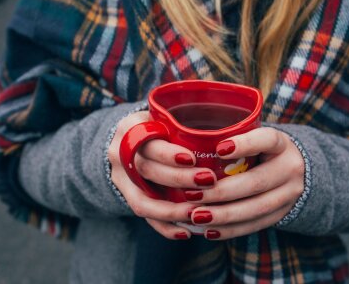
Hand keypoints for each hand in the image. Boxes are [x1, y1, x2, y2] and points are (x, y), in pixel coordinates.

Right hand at [107, 111, 217, 239]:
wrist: (127, 141)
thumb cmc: (158, 126)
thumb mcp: (163, 116)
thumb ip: (183, 123)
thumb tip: (228, 134)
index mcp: (131, 128)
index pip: (147, 141)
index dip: (168, 153)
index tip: (192, 158)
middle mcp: (120, 153)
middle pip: (146, 170)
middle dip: (178, 179)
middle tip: (208, 181)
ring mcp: (120, 178)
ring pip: (142, 200)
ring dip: (171, 210)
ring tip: (197, 214)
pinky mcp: (126, 197)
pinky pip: (144, 217)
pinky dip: (165, 226)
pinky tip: (186, 232)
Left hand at [187, 127, 304, 239]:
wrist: (297, 171)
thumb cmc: (262, 150)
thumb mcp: (255, 138)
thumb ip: (233, 138)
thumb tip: (191, 143)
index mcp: (281, 144)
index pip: (267, 140)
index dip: (245, 144)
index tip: (218, 149)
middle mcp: (290, 168)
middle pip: (256, 182)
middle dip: (222, 191)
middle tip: (192, 195)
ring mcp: (289, 194)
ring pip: (256, 208)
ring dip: (223, 215)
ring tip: (197, 216)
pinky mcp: (282, 214)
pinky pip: (255, 224)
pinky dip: (231, 229)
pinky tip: (209, 230)